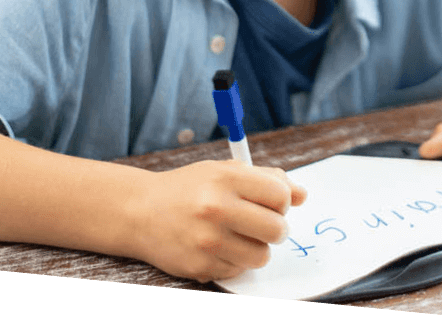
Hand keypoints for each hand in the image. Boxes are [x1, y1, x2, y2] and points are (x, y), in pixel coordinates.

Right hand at [129, 160, 307, 282]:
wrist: (140, 212)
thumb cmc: (189, 188)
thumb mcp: (224, 171)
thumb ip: (266, 179)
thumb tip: (302, 195)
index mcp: (226, 179)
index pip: (281, 196)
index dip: (282, 201)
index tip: (270, 203)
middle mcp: (216, 208)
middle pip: (277, 229)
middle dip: (275, 228)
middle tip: (260, 223)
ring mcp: (208, 241)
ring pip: (262, 256)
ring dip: (256, 248)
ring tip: (239, 236)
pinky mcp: (200, 266)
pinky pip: (239, 270)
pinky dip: (235, 261)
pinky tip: (218, 247)